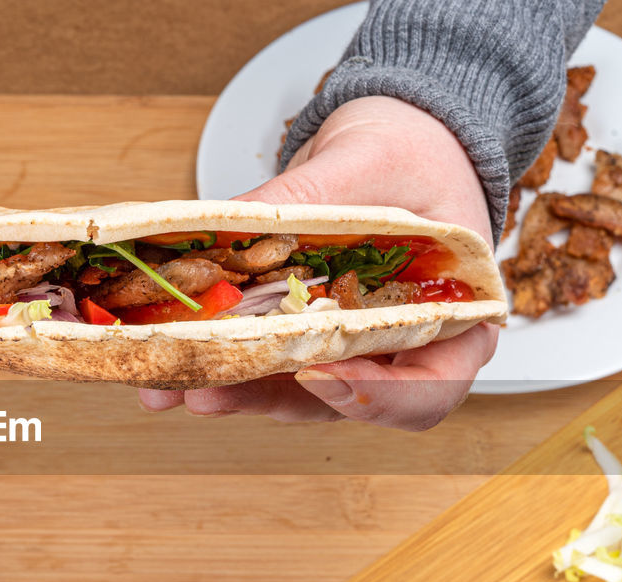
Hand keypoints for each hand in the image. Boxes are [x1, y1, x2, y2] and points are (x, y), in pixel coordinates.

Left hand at [140, 96, 498, 429]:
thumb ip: (308, 196)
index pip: (430, 388)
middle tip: (207, 390)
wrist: (395, 139)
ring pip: (292, 393)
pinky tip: (166, 361)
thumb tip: (229, 220)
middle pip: (344, 402)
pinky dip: (218, 363)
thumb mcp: (367, 162)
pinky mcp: (302, 339)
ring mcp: (349, 350)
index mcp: (455, 317)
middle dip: (268, 398)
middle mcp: (403, 349)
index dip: (375, 398)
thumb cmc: (413, 153)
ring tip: (168, 383)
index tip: (316, 376)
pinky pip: (263, 363)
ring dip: (231, 390)